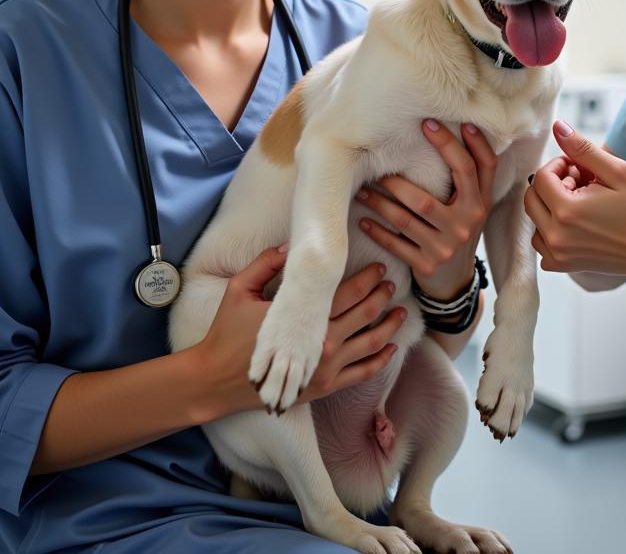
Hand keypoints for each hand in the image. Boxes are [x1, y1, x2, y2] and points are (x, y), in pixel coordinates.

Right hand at [198, 247, 403, 414]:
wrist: (215, 380)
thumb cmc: (227, 333)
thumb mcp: (241, 289)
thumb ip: (267, 263)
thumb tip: (293, 246)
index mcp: (306, 318)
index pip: (349, 292)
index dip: (369, 277)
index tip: (380, 267)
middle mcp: (322, 344)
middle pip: (365, 314)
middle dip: (382, 296)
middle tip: (392, 283)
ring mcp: (325, 369)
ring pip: (370, 344)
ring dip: (389, 326)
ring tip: (400, 312)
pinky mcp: (323, 388)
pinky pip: (361, 373)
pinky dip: (380, 360)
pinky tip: (390, 348)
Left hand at [357, 120, 495, 299]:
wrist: (454, 282)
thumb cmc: (458, 230)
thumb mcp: (472, 206)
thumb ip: (466, 178)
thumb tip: (446, 131)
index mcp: (481, 203)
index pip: (477, 167)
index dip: (461, 143)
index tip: (432, 122)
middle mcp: (467, 223)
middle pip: (436, 192)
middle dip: (404, 177)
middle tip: (384, 158)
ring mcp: (446, 246)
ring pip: (406, 218)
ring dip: (380, 201)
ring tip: (363, 189)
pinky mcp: (427, 264)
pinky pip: (395, 243)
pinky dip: (377, 230)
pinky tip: (363, 219)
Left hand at [525, 120, 625, 279]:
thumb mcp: (616, 171)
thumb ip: (582, 149)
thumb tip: (557, 126)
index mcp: (567, 211)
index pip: (540, 177)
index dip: (559, 166)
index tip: (579, 168)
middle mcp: (556, 236)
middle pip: (532, 198)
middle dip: (552, 185)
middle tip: (580, 184)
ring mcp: (558, 254)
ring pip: (535, 220)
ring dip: (550, 207)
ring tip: (580, 204)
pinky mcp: (564, 265)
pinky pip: (542, 244)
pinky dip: (551, 231)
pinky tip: (576, 224)